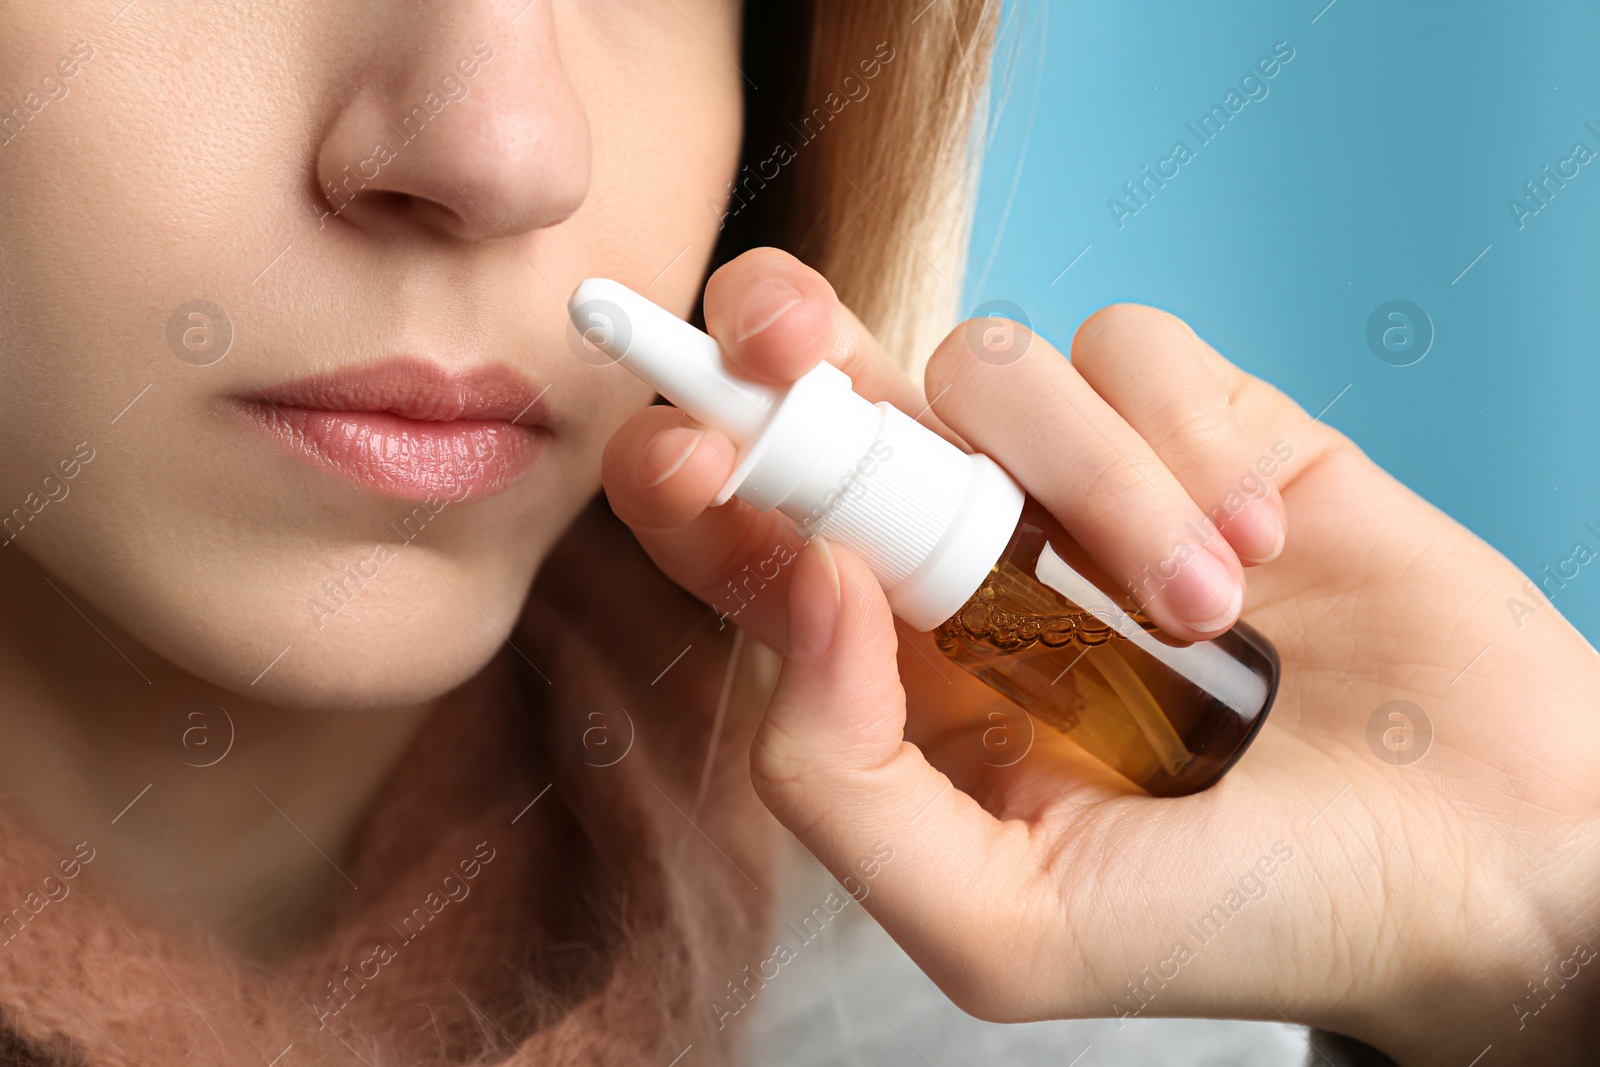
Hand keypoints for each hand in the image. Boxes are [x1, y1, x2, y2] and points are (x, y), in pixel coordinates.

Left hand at [601, 248, 1599, 1064]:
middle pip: (830, 390)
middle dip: (790, 346)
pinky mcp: (1198, 423)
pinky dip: (1192, 449)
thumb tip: (799, 583)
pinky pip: (1137, 353)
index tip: (679, 452)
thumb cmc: (1242, 914)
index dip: (692, 478)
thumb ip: (846, 785)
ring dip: (1092, 487)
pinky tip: (1264, 558)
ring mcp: (1079, 484)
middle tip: (792, 343)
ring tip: (1200, 618)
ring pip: (992, 370)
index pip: (749, 544)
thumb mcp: (1004, 926)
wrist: (1477, 859)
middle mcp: (968, 558)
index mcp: (896, 672)